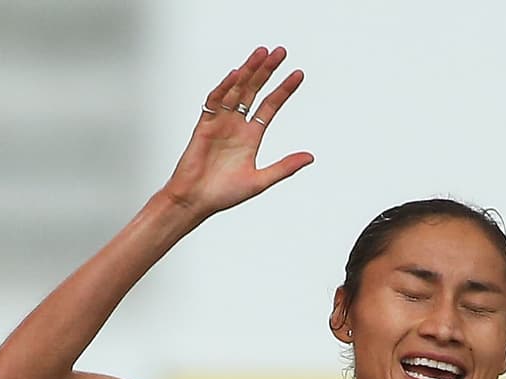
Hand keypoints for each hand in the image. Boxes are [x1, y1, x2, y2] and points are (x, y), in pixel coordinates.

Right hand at [164, 46, 312, 220]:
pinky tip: (236, 75)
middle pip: (254, 90)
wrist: (196, 201)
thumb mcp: (260, 181)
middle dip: (266, 71)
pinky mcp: (205, 124)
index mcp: (251, 136)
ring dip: (248, 71)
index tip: (298, 74)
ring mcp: (220, 122)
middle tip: (279, 52)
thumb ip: (285, 167)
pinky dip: (224, 88)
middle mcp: (236, 125)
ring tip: (261, 54)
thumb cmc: (224, 194)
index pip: (270, 106)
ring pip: (236, 90)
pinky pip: (215, 101)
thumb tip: (309, 157)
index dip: (284, 90)